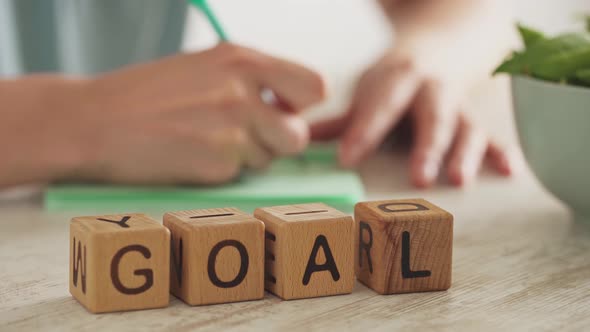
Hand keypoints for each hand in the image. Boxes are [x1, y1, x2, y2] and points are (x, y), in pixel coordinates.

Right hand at [0, 43, 323, 186]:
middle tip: (246, 136)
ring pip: (270, 158)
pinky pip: (240, 175)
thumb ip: (250, 80)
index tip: (283, 110)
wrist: (93, 122)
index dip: (302, 105)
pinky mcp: (217, 164)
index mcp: (242, 60)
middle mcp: (243, 92)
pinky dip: (222, 171)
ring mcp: (232, 130)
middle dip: (278, 141)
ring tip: (207, 142)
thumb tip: (289, 104)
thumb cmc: (146, 95)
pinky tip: (191, 155)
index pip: (315, 86)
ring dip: (248, 157)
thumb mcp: (204, 68)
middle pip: (298, 134)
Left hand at [311, 53, 517, 187]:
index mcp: (397, 79)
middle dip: (425, 147)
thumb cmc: (398, 76)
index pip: (379, 106)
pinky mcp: (476, 118)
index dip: (364, 131)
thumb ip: (341, 120)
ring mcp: (457, 104)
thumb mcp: (370, 89)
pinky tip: (509, 170)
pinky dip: (502, 151)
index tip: (348, 158)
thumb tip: (295, 138)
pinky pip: (492, 135)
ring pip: (465, 128)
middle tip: (418, 177)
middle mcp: (430, 90)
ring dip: (464, 154)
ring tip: (459, 180)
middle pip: (429, 117)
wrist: (443, 41)